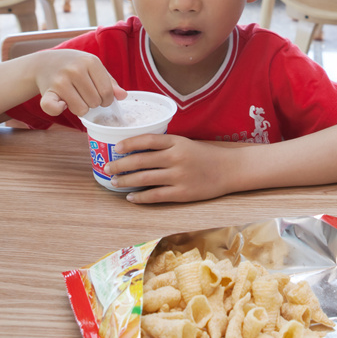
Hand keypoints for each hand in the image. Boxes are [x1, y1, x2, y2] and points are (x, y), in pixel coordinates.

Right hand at [30, 49, 124, 117]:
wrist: (45, 62)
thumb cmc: (74, 66)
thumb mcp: (93, 67)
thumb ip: (109, 82)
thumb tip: (123, 96)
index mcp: (91, 62)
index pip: (107, 92)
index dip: (107, 100)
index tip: (101, 97)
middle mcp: (75, 70)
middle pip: (95, 102)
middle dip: (93, 103)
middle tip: (85, 95)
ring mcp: (60, 80)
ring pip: (81, 109)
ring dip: (80, 108)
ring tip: (75, 97)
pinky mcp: (48, 91)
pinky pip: (55, 109)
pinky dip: (59, 110)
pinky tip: (62, 103)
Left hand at [105, 134, 235, 202]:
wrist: (229, 169)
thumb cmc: (205, 155)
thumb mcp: (186, 143)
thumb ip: (166, 146)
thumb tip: (137, 151)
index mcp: (177, 142)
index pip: (148, 139)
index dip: (129, 143)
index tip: (116, 147)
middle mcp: (176, 157)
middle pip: (141, 160)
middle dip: (120, 164)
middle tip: (107, 167)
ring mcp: (179, 176)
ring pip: (144, 179)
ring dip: (126, 181)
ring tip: (115, 182)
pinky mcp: (182, 193)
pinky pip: (155, 195)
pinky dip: (140, 197)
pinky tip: (131, 197)